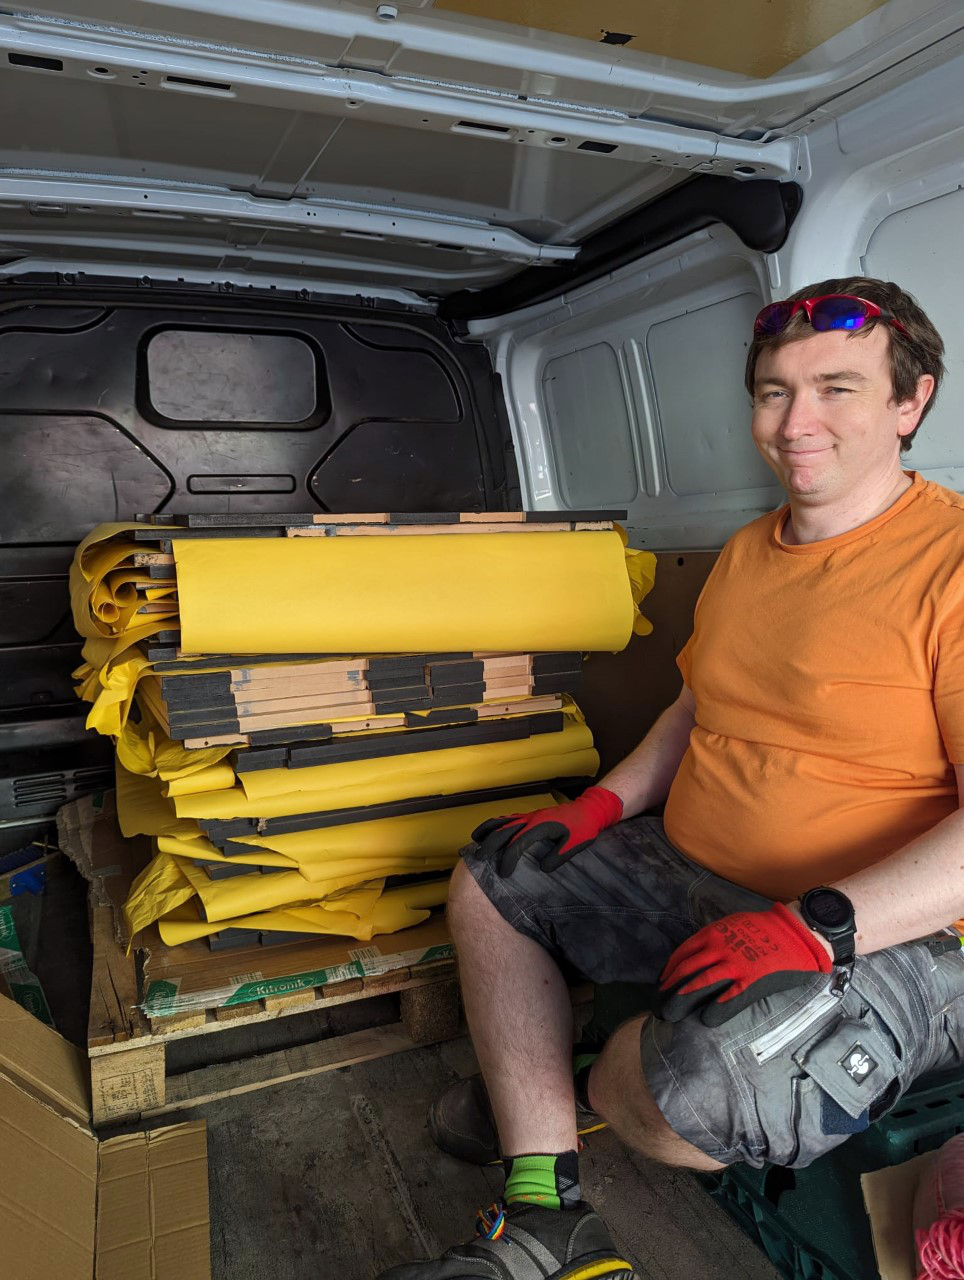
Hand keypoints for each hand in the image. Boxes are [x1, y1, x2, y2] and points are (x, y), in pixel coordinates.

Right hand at [470, 786, 623, 876]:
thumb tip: (542, 868)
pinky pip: (509, 817)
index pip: (517, 843)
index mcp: (540, 826)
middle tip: (478, 858)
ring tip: (475, 839)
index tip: (503, 873)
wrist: (589, 809)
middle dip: (489, 844)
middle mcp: (531, 819)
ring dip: (488, 830)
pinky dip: (496, 823)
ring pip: (503, 820)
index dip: (507, 859)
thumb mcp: (575, 844)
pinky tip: (490, 830)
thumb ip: (558, 856)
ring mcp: (529, 815)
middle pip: (504, 830)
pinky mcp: (531, 815)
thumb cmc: (583, 828)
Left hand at [658, 902, 832, 1026]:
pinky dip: (714, 1010)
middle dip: (669, 987)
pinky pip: (728, 997)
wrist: (795, 932)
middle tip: (659, 1003)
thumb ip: (715, 939)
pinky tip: (705, 1020)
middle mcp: (719, 947)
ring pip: (700, 983)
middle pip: (685, 970)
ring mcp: (734, 964)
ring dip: (683, 999)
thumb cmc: (764, 929)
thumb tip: (699, 955)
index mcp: (713, 933)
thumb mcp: (733, 925)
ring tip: (671, 1013)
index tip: (662, 982)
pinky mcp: (751, 979)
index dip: (669, 970)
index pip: (683, 953)